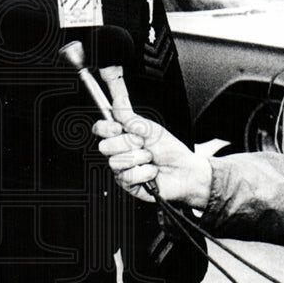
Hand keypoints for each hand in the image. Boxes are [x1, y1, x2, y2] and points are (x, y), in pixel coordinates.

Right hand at [93, 110, 211, 210]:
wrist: (184, 170)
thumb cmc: (169, 150)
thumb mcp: (150, 128)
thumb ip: (130, 116)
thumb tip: (118, 98)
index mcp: (122, 135)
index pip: (100, 129)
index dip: (105, 128)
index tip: (118, 128)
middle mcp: (119, 152)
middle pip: (104, 146)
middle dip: (127, 144)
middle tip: (142, 144)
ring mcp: (121, 168)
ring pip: (115, 162)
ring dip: (138, 158)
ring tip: (150, 158)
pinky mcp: (127, 184)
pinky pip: (127, 176)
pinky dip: (144, 172)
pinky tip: (152, 172)